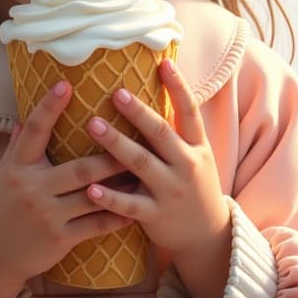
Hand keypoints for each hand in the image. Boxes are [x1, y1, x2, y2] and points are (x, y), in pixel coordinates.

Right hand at [0, 81, 132, 297]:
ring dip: (121, 185)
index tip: (66, 84)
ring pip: (93, 196)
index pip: (35, 131)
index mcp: (18, 168)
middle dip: (110, 154)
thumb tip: (22, 118)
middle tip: (137, 138)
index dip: (49, 107)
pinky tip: (136, 208)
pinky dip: (116, 217)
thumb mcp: (1, 175)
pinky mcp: (60, 239)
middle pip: (79, 167)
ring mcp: (48, 215)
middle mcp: (33, 189)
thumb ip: (16, 148)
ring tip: (146, 172)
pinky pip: (95, 225)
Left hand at [85, 58, 231, 297]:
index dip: (179, 87)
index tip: (165, 63)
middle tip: (115, 92)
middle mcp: (186, 165)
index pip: (190, 112)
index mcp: (196, 147)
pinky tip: (90, 188)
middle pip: (160, 134)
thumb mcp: (195, 156)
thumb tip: (156, 90)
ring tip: (92, 125)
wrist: (207, 235)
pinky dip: (110, 197)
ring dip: (116, 143)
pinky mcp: (156, 215)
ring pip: (141, 164)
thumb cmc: (193, 185)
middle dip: (138, 112)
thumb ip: (176, 130)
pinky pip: (130, 205)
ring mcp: (171, 191)